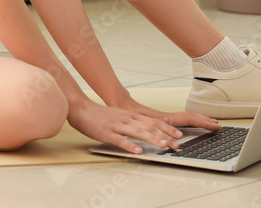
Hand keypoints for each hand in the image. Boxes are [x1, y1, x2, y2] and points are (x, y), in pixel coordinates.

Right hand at [67, 96, 219, 154]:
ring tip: (163, 146)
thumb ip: (132, 122)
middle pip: (149, 127)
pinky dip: (130, 145)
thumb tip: (147, 130)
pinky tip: (137, 151)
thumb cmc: (100, 115)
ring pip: (138, 132)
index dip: (167, 128)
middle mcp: (127, 119)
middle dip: (165, 135)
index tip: (178, 134)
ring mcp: (117, 125)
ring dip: (152, 139)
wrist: (81, 108)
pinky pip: (120, 140)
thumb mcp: (120, 116)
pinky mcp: (106, 133)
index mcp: (131, 115)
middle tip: (177, 144)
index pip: (153, 121)